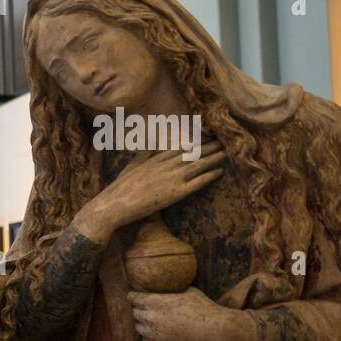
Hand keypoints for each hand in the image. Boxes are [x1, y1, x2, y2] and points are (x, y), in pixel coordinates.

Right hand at [76, 142, 224, 241]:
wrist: (114, 204)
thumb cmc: (118, 189)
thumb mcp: (130, 168)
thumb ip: (142, 156)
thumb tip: (148, 146)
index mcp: (154, 160)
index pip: (179, 147)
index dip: (194, 141)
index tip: (205, 136)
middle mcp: (165, 166)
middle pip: (192, 153)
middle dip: (209, 146)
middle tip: (223, 140)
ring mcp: (171, 178)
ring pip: (198, 164)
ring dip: (214, 157)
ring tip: (227, 152)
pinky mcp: (175, 193)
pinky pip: (197, 182)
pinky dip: (210, 175)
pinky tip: (220, 171)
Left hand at [129, 287, 253, 340]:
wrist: (216, 330)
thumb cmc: (205, 308)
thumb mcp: (188, 291)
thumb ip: (172, 291)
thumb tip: (167, 287)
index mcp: (156, 302)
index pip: (133, 298)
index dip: (133, 296)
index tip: (134, 296)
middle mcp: (152, 318)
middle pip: (135, 313)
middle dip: (140, 309)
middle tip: (147, 309)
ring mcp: (155, 335)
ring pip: (139, 328)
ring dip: (144, 324)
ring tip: (153, 322)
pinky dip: (149, 338)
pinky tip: (157, 334)